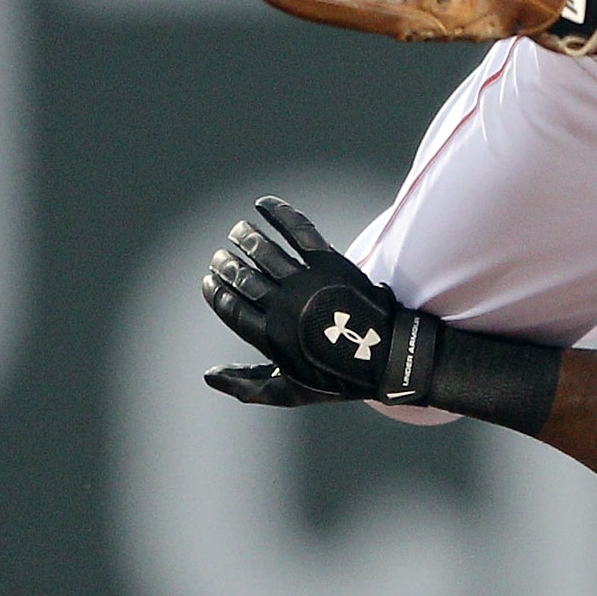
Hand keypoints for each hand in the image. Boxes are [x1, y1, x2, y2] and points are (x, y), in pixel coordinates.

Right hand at [202, 195, 438, 406]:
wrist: (388, 358)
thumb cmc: (338, 378)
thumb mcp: (290, 392)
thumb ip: (248, 385)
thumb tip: (208, 375)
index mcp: (271, 338)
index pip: (231, 309)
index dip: (216, 292)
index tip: (208, 280)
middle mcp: (284, 307)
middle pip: (243, 278)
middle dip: (225, 265)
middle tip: (219, 257)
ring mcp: (306, 283)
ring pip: (264, 251)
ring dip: (245, 237)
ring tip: (237, 231)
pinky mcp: (330, 262)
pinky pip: (298, 230)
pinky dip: (278, 213)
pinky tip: (263, 203)